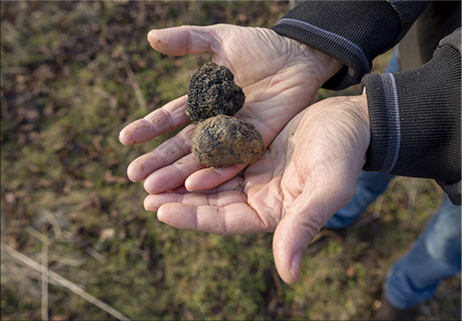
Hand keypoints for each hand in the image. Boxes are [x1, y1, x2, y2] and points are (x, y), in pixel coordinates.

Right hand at [119, 24, 342, 192]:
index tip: (125, 139)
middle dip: (157, 160)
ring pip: (200, 159)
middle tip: (133, 175)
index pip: (170, 117)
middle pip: (180, 145)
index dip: (148, 128)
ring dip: (177, 174)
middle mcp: (214, 122)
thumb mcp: (220, 39)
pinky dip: (212, 174)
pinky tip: (191, 187)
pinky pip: (230, 161)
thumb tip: (151, 38)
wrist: (298, 55)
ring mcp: (232, 136)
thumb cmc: (262, 46)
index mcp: (203, 100)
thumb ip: (187, 41)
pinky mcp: (253, 144)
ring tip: (152, 188)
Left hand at [144, 95, 369, 283]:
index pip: (225, 221)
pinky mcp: (251, 150)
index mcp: (273, 213)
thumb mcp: (326, 190)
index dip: (194, 218)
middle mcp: (259, 197)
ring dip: (182, 180)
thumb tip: (290, 276)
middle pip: (212, 203)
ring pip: (210, 180)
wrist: (350, 122)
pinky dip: (198, 156)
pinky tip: (176, 151)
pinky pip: (219, 155)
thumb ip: (304, 227)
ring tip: (150, 178)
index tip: (162, 211)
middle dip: (179, 200)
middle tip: (146, 196)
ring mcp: (253, 174)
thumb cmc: (343, 156)